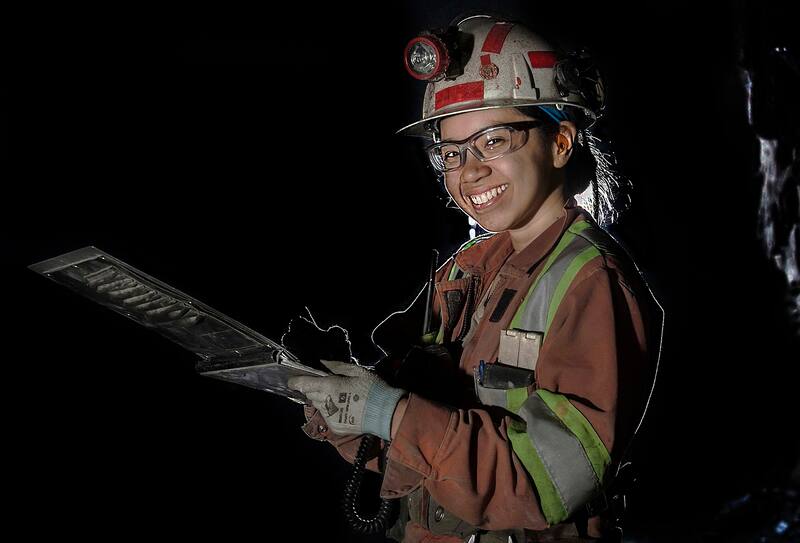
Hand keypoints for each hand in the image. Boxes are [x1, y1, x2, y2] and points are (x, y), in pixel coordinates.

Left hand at [287, 360, 406, 440]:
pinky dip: (331, 410)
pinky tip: (344, 407)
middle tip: (326, 385)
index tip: (292, 380)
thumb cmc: (373, 388)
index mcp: (330, 386)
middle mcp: (326, 402)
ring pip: (318, 406)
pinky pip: (327, 416)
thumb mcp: (358, 371)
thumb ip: (337, 366)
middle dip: (313, 389)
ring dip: (322, 400)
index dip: (295, 381)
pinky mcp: (335, 427)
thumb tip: (322, 362)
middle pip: (310, 395)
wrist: (386, 413)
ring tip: (337, 396)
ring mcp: (330, 416)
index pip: (304, 384)